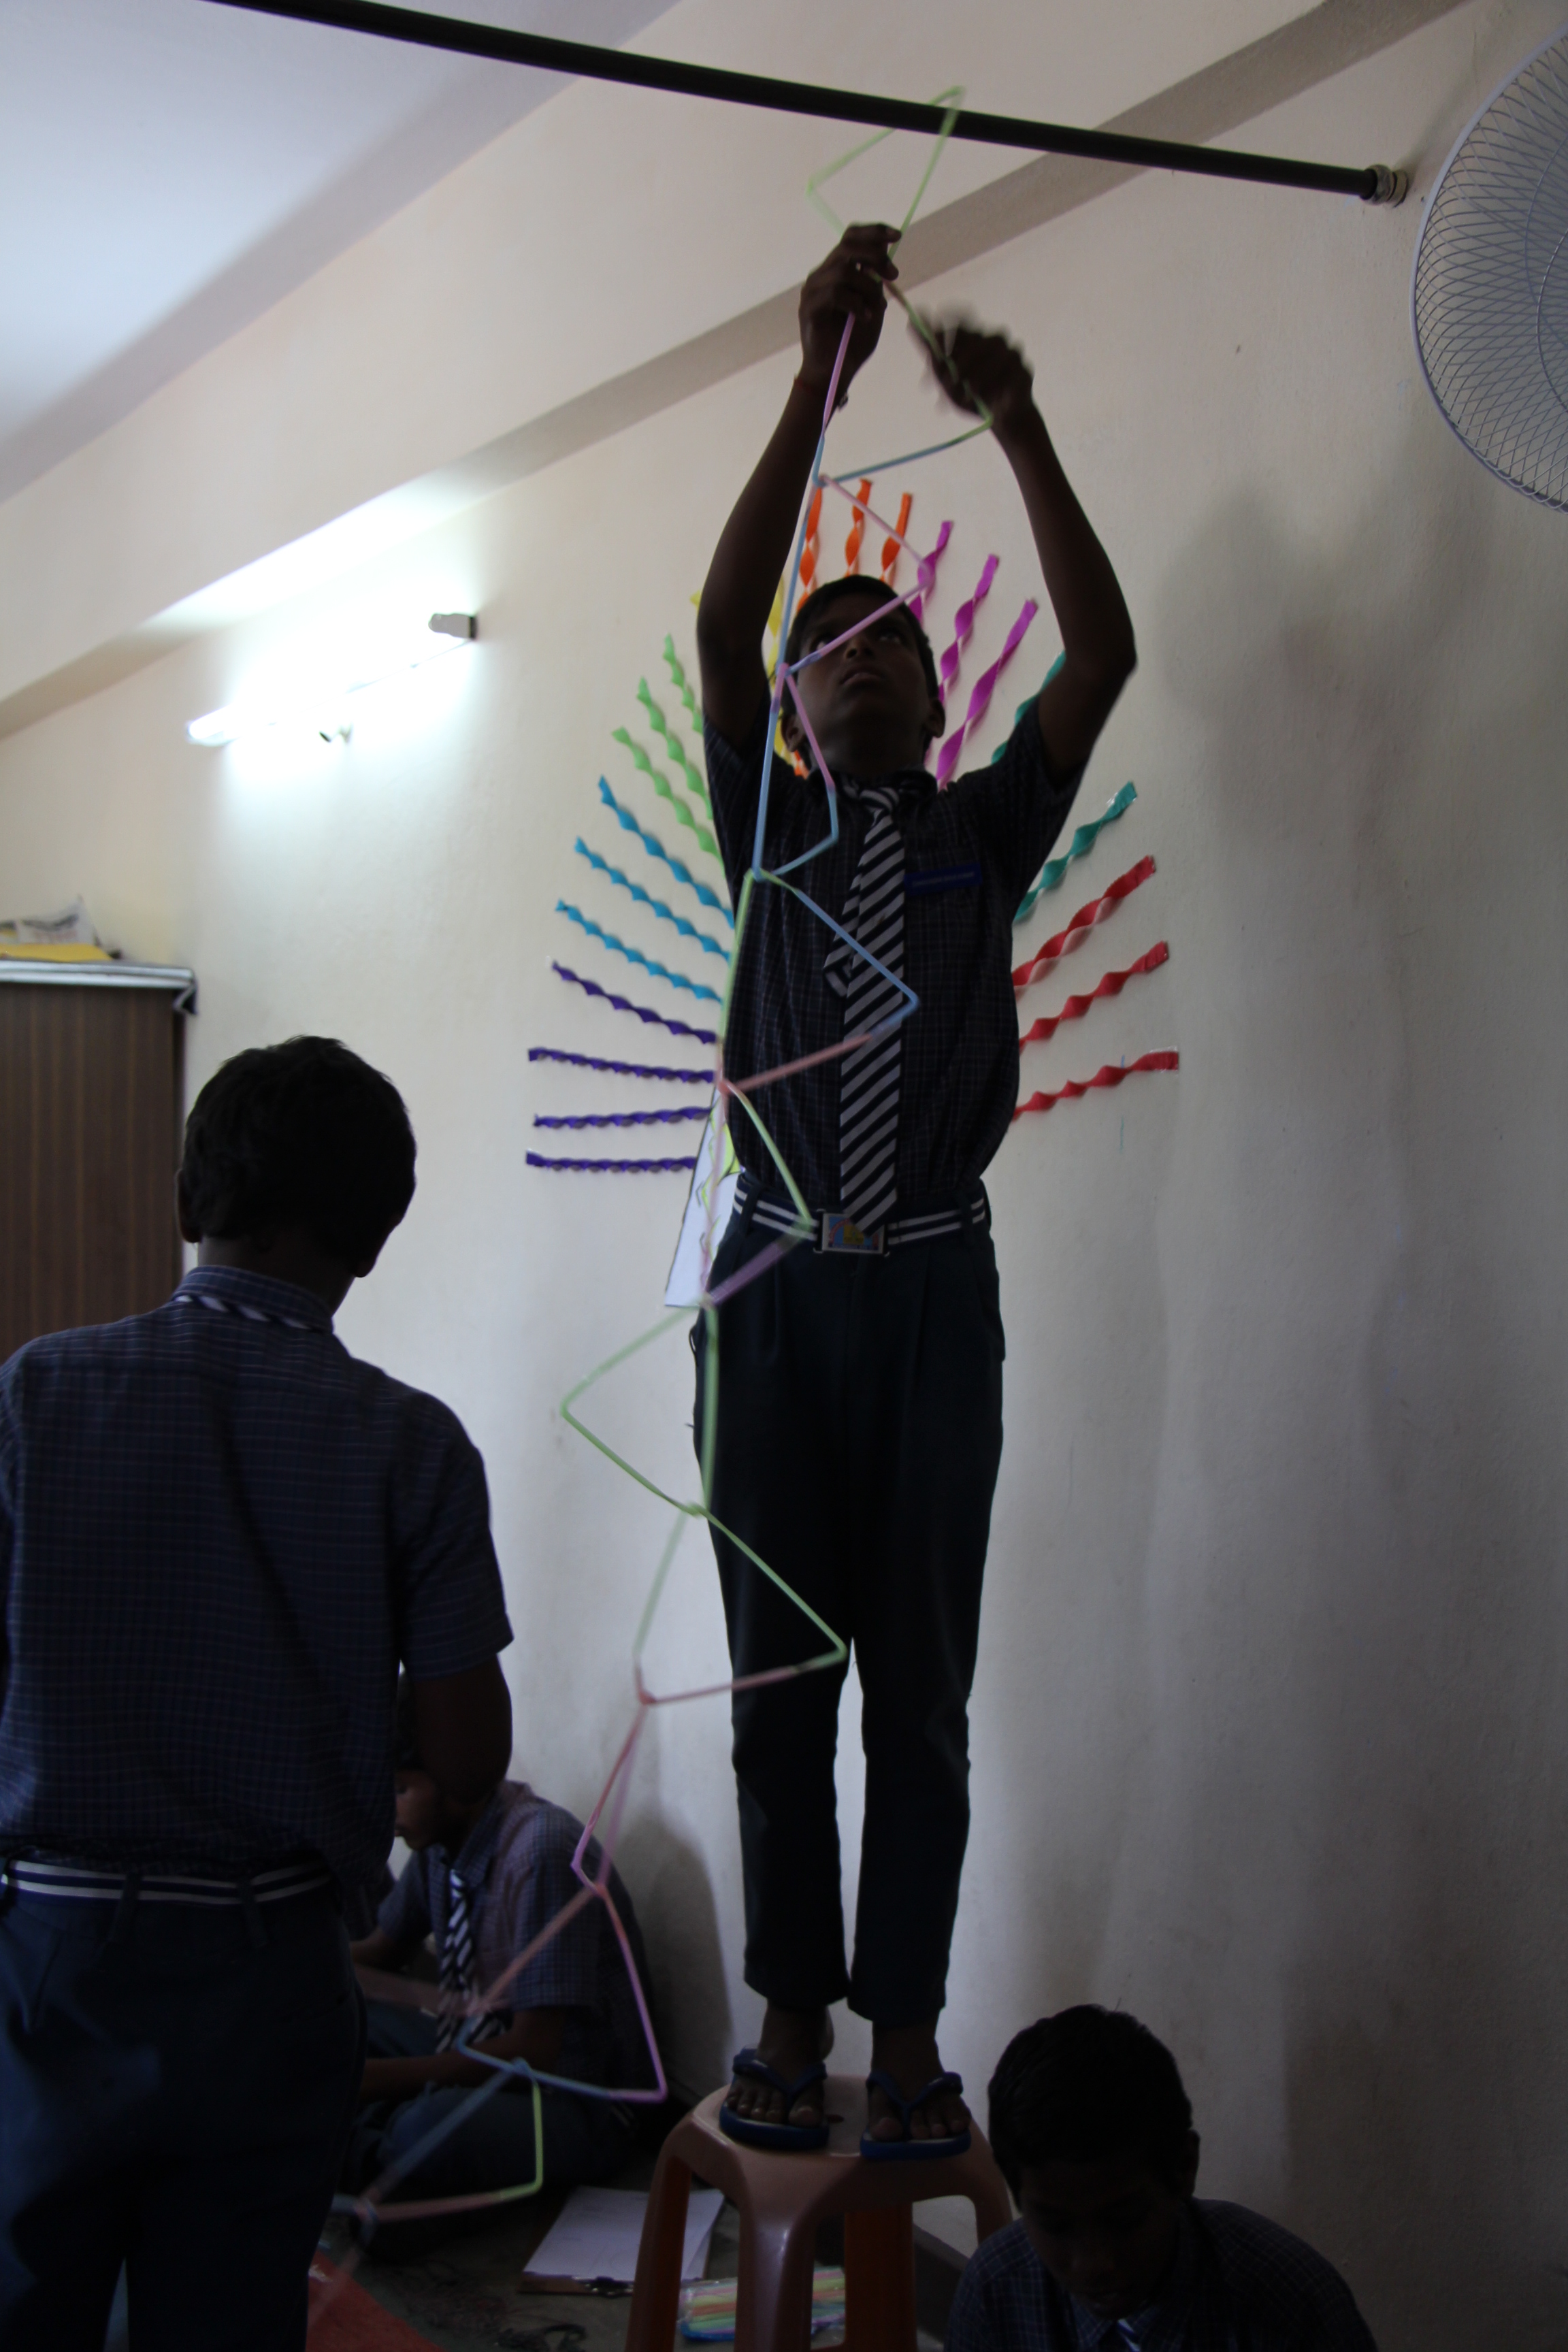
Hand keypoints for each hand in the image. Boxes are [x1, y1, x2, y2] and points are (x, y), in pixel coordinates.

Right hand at [798, 224, 898, 403]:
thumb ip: (876, 280)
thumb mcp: (873, 305)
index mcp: (836, 270)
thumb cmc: (853, 342)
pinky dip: (856, 304)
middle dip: (876, 256)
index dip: (874, 231)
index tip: (898, 235)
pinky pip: (835, 293)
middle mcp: (822, 275)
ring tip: (876, 310)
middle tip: (893, 275)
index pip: (851, 236)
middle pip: (848, 246)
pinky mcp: (808, 307)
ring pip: (844, 270)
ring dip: (867, 288)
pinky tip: (865, 318)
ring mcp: (812, 290)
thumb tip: (885, 249)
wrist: (834, 373)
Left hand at [922, 321, 1037, 439]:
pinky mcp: (1023, 370)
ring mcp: (1011, 354)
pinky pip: (1006, 373)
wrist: (1001, 422)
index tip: (935, 347)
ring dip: (974, 378)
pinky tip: (988, 398)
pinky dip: (992, 387)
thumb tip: (910, 322)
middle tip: (947, 383)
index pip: (960, 325)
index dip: (946, 331)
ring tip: (967, 395)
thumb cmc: (973, 398)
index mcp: (975, 340)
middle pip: (974, 341)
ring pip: (990, 355)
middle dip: (957, 364)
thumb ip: (930, 352)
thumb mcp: (946, 380)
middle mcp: (994, 342)